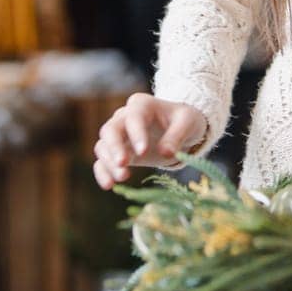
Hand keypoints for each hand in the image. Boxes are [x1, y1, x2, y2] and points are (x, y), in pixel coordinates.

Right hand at [93, 94, 207, 189]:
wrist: (180, 129)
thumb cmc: (184, 121)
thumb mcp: (188, 122)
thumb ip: (177, 135)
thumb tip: (165, 153)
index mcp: (142, 105)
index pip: (133, 117)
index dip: (136, 133)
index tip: (143, 152)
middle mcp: (125, 117)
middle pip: (110, 129)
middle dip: (114, 147)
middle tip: (123, 163)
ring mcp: (119, 135)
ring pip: (103, 146)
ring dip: (109, 162)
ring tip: (123, 177)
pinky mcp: (117, 152)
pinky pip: (102, 161)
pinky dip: (103, 172)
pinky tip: (109, 185)